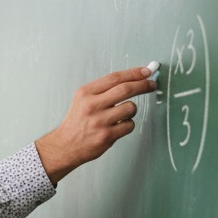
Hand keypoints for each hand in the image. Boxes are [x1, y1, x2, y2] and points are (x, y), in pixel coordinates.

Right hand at [34, 66, 155, 183]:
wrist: (65, 145)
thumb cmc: (78, 121)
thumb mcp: (83, 99)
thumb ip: (104, 89)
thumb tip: (132, 79)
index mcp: (86, 93)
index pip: (115, 78)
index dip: (134, 73)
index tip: (146, 72)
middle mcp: (92, 105)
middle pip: (125, 89)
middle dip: (143, 85)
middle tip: (152, 85)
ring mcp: (100, 121)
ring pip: (131, 108)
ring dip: (131, 110)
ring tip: (122, 114)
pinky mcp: (107, 136)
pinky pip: (129, 125)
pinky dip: (127, 125)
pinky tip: (117, 127)